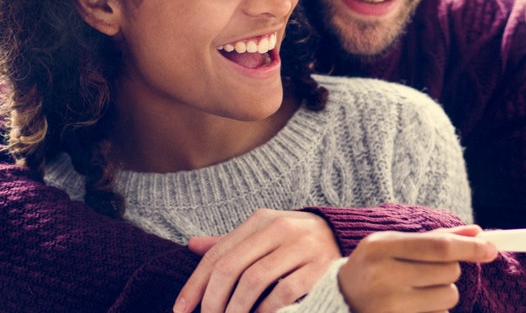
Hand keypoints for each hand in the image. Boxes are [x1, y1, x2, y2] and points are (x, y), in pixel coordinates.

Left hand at [174, 209, 342, 312]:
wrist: (344, 238)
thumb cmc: (294, 242)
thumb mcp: (262, 235)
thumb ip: (229, 243)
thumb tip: (191, 245)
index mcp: (260, 220)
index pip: (217, 254)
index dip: (195, 284)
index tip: (181, 309)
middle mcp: (279, 227)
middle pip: (231, 267)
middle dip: (212, 300)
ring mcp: (301, 246)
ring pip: (254, 280)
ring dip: (236, 309)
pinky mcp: (319, 267)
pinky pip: (283, 292)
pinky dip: (265, 310)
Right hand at [338, 225, 497, 312]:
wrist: (341, 301)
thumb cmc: (373, 267)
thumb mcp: (394, 244)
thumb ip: (435, 237)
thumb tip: (477, 231)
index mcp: (380, 248)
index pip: (439, 247)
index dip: (470, 248)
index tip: (491, 249)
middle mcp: (383, 277)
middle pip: (448, 272)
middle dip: (450, 270)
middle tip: (427, 271)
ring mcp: (389, 307)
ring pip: (448, 297)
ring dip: (443, 293)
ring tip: (417, 291)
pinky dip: (434, 311)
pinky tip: (412, 306)